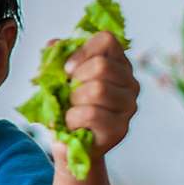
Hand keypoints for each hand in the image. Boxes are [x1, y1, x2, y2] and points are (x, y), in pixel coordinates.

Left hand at [53, 31, 139, 167]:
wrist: (69, 144)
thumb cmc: (68, 107)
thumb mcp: (59, 78)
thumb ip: (57, 58)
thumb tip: (53, 44)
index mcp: (118, 63)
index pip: (107, 40)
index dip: (83, 50)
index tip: (67, 69)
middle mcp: (130, 83)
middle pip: (101, 66)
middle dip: (76, 80)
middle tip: (70, 94)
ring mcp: (129, 106)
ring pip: (98, 89)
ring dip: (74, 100)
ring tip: (72, 109)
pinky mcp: (120, 128)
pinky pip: (91, 114)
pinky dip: (72, 118)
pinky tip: (73, 124)